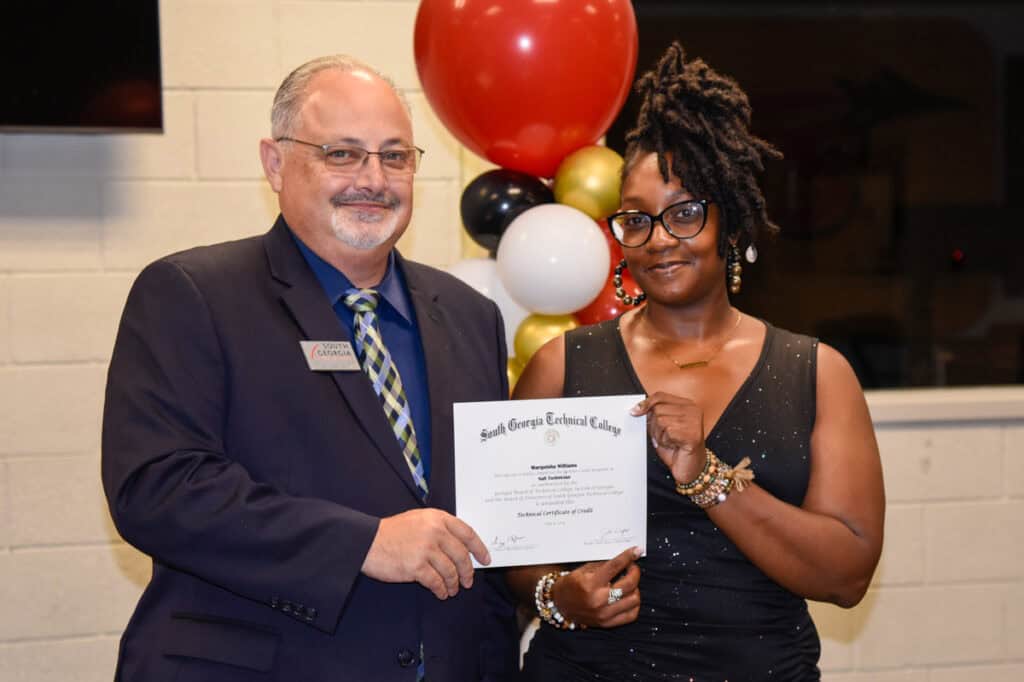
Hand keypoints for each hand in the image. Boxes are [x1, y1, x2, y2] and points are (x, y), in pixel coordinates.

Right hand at [361, 509, 489, 599]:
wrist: (367, 542)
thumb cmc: (392, 532)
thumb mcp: (418, 520)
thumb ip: (439, 528)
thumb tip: (461, 547)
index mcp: (437, 518)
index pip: (467, 533)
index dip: (479, 548)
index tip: (485, 559)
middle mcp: (434, 532)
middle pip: (461, 555)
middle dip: (467, 571)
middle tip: (468, 581)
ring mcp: (425, 549)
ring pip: (451, 571)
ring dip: (454, 584)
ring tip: (452, 590)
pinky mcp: (416, 567)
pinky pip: (437, 582)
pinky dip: (441, 590)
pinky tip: (441, 593)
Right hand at [550, 546, 642, 627]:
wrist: (560, 605)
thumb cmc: (571, 585)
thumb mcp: (583, 570)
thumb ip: (603, 565)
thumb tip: (623, 559)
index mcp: (591, 584)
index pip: (615, 566)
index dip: (628, 557)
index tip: (637, 550)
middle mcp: (599, 600)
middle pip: (629, 584)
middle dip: (634, 571)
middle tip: (632, 567)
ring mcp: (604, 614)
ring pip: (634, 599)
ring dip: (635, 588)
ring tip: (629, 583)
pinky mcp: (607, 623)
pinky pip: (631, 615)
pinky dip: (634, 604)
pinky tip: (629, 597)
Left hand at [631, 391, 705, 483]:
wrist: (690, 468)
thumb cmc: (676, 448)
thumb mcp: (662, 428)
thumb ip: (654, 416)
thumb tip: (637, 409)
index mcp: (686, 405)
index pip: (660, 396)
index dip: (646, 403)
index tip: (634, 411)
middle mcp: (692, 410)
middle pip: (658, 409)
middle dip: (654, 425)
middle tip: (663, 437)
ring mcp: (694, 421)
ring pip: (661, 420)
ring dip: (660, 435)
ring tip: (670, 442)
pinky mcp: (693, 433)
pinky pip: (668, 432)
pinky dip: (666, 441)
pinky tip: (674, 445)